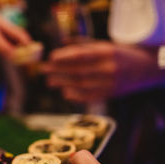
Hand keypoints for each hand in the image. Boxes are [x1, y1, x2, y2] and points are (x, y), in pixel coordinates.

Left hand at [43, 41, 164, 102]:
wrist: (144, 69)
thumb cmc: (118, 54)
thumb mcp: (103, 45)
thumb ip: (82, 44)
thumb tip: (61, 44)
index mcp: (106, 53)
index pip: (81, 56)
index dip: (64, 57)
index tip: (50, 58)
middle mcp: (108, 68)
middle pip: (78, 71)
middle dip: (58, 71)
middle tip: (44, 71)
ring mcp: (109, 83)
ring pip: (82, 85)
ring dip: (63, 84)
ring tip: (50, 82)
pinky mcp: (110, 94)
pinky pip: (90, 96)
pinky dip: (76, 95)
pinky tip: (64, 92)